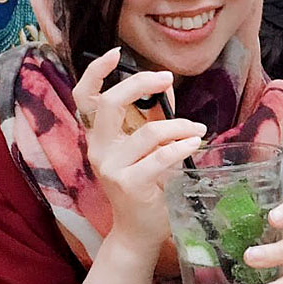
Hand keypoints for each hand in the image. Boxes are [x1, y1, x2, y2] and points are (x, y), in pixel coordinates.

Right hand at [72, 48, 206, 252]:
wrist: (139, 230)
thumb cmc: (147, 186)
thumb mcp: (148, 148)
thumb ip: (153, 118)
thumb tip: (168, 87)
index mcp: (99, 136)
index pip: (84, 98)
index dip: (95, 73)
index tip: (114, 53)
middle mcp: (98, 148)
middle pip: (110, 104)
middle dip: (140, 84)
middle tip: (167, 79)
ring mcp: (110, 167)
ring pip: (148, 132)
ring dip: (179, 126)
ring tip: (197, 129)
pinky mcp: (128, 184)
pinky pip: (160, 157)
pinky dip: (181, 146)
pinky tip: (194, 144)